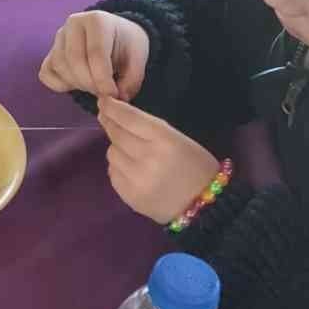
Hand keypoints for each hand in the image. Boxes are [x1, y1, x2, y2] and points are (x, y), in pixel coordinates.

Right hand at [39, 10, 149, 100]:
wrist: (116, 35)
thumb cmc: (127, 46)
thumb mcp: (138, 60)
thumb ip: (130, 81)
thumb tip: (115, 101)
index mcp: (97, 20)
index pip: (96, 53)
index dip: (103, 79)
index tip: (113, 95)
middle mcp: (73, 24)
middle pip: (74, 60)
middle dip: (90, 83)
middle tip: (103, 93)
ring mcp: (58, 37)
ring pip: (60, 66)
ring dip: (77, 84)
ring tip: (94, 86)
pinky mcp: (49, 52)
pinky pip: (46, 73)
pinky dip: (59, 85)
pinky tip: (77, 85)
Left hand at [96, 97, 219, 224]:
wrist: (205, 207)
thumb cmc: (196, 167)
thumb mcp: (179, 139)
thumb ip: (149, 128)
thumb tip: (118, 117)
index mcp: (164, 140)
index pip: (129, 118)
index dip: (112, 108)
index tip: (103, 101)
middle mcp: (147, 158)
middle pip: (116, 134)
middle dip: (110, 124)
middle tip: (106, 117)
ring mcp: (136, 179)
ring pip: (111, 153)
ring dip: (117, 147)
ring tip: (130, 150)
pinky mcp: (129, 196)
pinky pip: (113, 172)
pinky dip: (118, 167)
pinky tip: (132, 169)